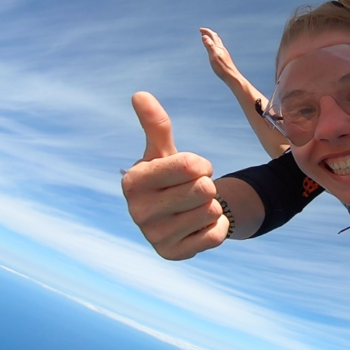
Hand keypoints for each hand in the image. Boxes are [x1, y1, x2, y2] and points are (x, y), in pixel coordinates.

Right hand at [122, 92, 228, 259]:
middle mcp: (137, 211)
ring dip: (211, 207)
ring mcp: (153, 236)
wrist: (175, 215)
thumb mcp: (164, 150)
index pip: (189, 165)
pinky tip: (199, 225)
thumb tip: (140, 95)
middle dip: (207, 186)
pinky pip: (214, 235)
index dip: (201, 164)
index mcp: (133, 181)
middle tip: (195, 190)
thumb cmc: (169, 176)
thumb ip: (155, 125)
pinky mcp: (172, 254)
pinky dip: (215, 227)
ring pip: (210, 211)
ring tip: (194, 207)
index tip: (194, 169)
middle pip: (202, 189)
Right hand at [199, 28, 239, 82]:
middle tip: (203, 32)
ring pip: (218, 43)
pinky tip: (215, 51)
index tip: (200, 29)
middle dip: (209, 34)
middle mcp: (222, 49)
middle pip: (216, 38)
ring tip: (208, 39)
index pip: (212, 36)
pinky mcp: (224, 59)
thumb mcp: (213, 56)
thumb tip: (204, 36)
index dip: (206, 31)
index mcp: (219, 47)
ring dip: (212, 39)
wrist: (232, 77)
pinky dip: (214, 46)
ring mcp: (224, 54)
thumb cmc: (222, 67)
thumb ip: (209, 46)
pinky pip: (219, 49)